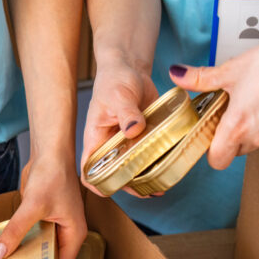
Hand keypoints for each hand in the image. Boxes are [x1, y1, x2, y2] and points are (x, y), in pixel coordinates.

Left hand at [0, 155, 85, 258]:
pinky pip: (21, 233)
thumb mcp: (34, 206)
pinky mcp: (37, 218)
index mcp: (73, 235)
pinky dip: (7, 236)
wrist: (49, 151)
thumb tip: (0, 253)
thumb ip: (16, 230)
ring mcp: (50, 227)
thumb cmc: (54, 174)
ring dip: (13, 252)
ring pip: (30, 247)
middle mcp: (64, 234)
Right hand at [80, 52, 159, 197]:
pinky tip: (170, 165)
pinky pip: (150, 154)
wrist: (131, 68)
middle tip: (147, 190)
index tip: (112, 189)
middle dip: (130, 185)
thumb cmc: (115, 79)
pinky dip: (159, 161)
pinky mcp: (144, 136)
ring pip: (134, 168)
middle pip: (115, 174)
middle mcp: (111, 145)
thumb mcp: (118, 95)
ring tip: (161, 184)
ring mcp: (128, 143)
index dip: (97, 183)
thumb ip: (126, 113)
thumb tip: (133, 130)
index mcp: (96, 139)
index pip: (89, 170)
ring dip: (147, 177)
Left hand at [169, 26, 258, 169]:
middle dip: (229, 136)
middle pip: (234, 151)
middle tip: (228, 110)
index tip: (209, 131)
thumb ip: (201, 79)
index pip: (217, 160)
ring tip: (250, 101)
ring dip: (248, 129)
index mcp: (239, 127)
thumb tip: (177, 76)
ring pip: (254, 143)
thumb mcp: (231, 70)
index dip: (210, 149)